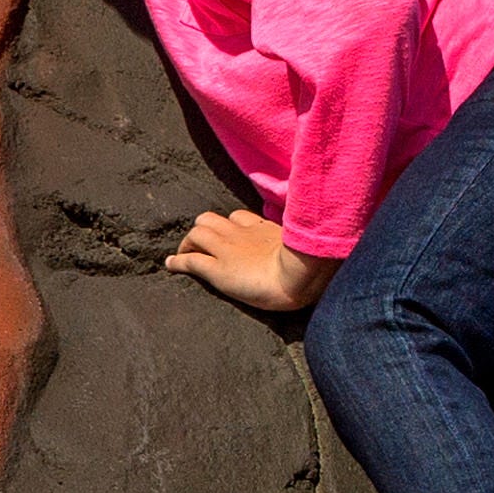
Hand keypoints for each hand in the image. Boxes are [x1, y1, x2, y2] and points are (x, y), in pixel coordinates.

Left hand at [170, 211, 331, 313]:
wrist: (300, 274)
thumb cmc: (311, 266)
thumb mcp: (308, 247)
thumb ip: (304, 242)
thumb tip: (323, 247)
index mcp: (263, 229)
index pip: (239, 218)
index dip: (228, 226)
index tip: (227, 234)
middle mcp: (241, 233)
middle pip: (211, 219)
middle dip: (202, 230)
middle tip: (199, 245)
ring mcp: (227, 249)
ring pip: (197, 233)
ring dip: (188, 244)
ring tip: (184, 255)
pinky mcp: (217, 269)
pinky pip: (190, 260)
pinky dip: (177, 262)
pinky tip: (170, 267)